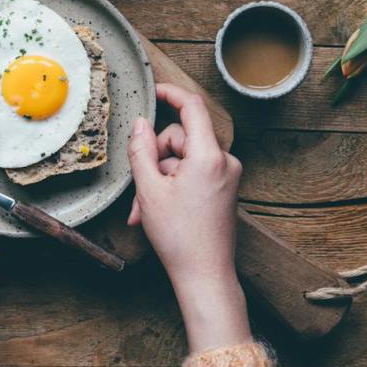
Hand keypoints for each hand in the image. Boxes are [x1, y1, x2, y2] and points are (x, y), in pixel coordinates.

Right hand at [128, 83, 250, 352]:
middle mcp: (225, 161)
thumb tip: (139, 124)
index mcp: (209, 156)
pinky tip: (157, 212)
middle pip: (182, 138)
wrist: (205, 276)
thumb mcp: (149, 190)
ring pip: (184, 160)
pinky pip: (194, 175)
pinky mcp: (225, 190)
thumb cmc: (179, 237)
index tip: (154, 91)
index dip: (171, 94)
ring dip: (160, 180)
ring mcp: (228, 176)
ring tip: (144, 210)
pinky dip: (174, 188)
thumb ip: (141, 150)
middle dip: (156, 159)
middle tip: (140, 190)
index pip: (192, 107)